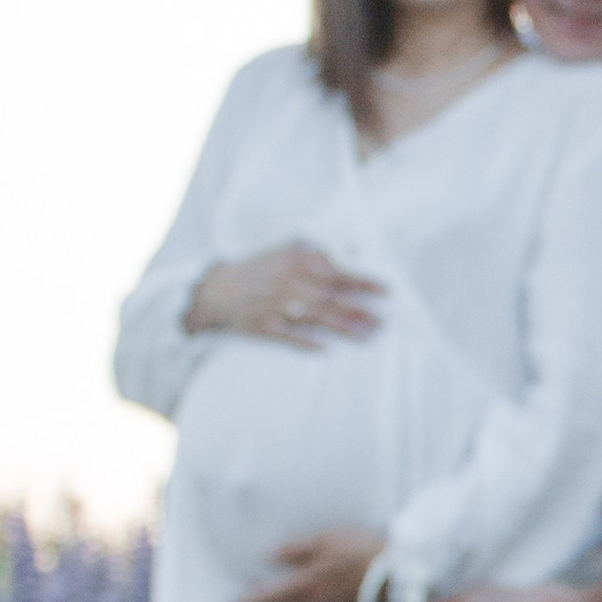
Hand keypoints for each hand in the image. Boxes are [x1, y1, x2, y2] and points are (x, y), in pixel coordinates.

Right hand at [187, 243, 383, 344]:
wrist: (216, 289)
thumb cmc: (257, 271)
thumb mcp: (282, 253)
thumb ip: (311, 255)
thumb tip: (341, 260)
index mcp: (294, 262)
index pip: (335, 272)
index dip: (362, 282)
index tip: (385, 290)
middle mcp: (286, 282)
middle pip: (329, 297)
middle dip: (358, 309)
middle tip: (381, 321)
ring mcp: (274, 305)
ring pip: (314, 317)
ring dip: (342, 326)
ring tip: (365, 333)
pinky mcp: (263, 326)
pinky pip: (288, 335)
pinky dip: (305, 341)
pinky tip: (324, 349)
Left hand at [244, 526, 385, 601]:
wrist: (398, 570)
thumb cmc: (361, 548)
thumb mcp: (326, 539)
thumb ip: (296, 549)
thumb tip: (267, 555)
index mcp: (309, 582)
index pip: (272, 594)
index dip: (253, 598)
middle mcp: (317, 601)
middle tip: (254, 599)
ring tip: (280, 600)